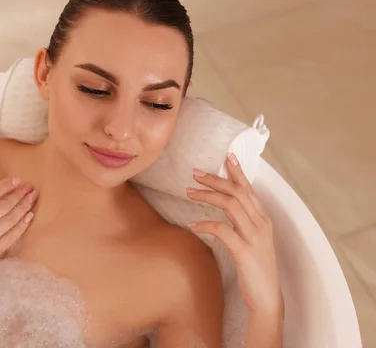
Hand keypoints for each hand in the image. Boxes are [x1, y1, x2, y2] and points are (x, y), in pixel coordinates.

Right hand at [0, 177, 37, 305]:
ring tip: (32, 199)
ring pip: (11, 220)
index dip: (6, 185)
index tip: (16, 180)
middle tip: (29, 188)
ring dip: (24, 207)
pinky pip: (10, 237)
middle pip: (4, 205)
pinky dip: (21, 226)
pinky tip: (28, 217)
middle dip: (19, 195)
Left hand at [186, 153, 282, 316]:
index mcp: (263, 220)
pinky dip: (206, 224)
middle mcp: (261, 224)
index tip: (227, 156)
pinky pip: (222, 230)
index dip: (238, 172)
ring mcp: (254, 237)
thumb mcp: (251, 241)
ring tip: (189, 193)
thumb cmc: (256, 269)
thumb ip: (241, 223)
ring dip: (207, 195)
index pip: (249, 190)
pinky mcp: (244, 251)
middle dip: (215, 179)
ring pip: (230, 205)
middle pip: (237, 192)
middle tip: (195, 173)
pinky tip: (193, 224)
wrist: (266, 299)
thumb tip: (224, 206)